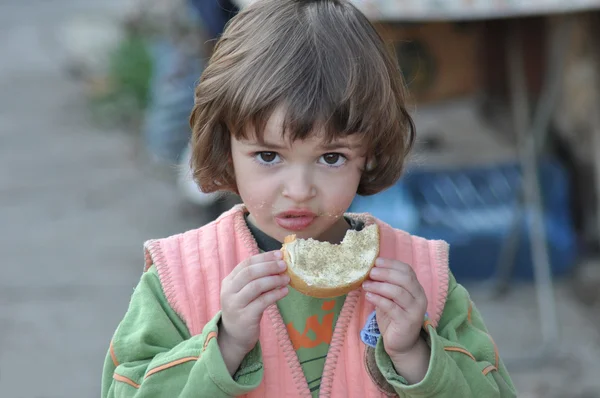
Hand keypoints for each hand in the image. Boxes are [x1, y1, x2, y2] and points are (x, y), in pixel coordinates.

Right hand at [218, 250, 289, 373]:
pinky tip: (285, 291)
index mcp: (229, 281)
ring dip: (273, 280)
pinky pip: (262, 302)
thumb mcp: (245, 292)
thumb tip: (278, 263)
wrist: (235, 336)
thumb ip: (256, 279)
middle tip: (284, 265)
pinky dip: (275, 295)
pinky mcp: (245, 317)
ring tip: (287, 279)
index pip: (246, 263)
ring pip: (255, 286)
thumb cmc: (244, 309)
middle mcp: (229, 291)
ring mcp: (235, 304)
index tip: (279, 254)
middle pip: (249, 273)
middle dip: (269, 266)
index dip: (264, 257)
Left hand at [363, 258, 427, 358]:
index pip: (407, 270)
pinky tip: (368, 296)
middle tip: (370, 272)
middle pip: (404, 279)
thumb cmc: (394, 318)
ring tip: (365, 285)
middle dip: (386, 273)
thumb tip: (368, 271)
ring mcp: (415, 310)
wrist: (402, 344)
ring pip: (398, 292)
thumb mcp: (390, 299)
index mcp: (416, 288)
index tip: (376, 261)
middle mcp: (419, 297)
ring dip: (379, 286)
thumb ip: (384, 285)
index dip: (392, 264)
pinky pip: (391, 307)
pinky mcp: (407, 322)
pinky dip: (378, 299)